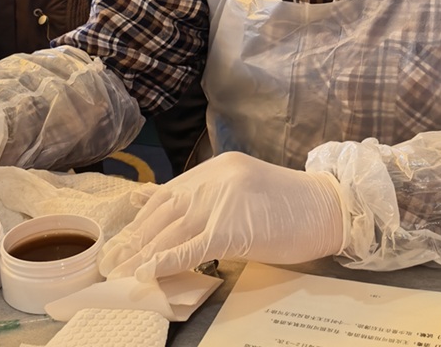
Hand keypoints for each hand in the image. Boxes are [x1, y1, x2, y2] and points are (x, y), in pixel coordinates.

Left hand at [99, 152, 345, 280]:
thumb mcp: (245, 194)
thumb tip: (173, 223)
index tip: (121, 241)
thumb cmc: (292, 209)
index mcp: (217, 169)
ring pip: (170, 230)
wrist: (330, 210)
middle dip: (134, 239)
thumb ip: (211, 201)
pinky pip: (191, 247)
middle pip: (163, 212)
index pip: (168, 194)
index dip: (141, 220)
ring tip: (120, 272)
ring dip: (142, 254)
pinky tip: (148, 272)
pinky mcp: (232, 227)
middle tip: (110, 262)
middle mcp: (215, 179)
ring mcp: (223, 201)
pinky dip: (166, 261)